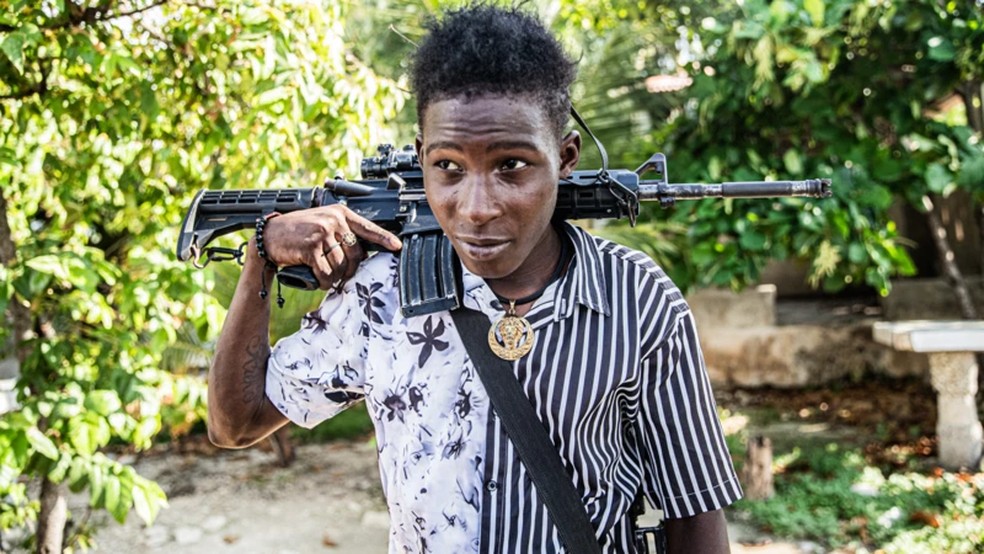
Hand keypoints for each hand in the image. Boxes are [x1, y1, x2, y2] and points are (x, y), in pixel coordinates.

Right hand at [259, 205, 401, 289]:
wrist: (269, 236)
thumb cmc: (298, 232)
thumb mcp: (322, 223)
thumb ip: (341, 232)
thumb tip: (362, 253)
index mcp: (340, 213)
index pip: (367, 227)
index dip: (384, 238)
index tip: (397, 246)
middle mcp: (333, 221)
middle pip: (355, 254)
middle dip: (349, 270)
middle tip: (339, 275)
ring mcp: (322, 233)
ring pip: (341, 266)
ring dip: (334, 277)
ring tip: (323, 274)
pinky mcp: (310, 247)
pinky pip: (326, 272)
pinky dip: (323, 281)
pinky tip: (318, 279)